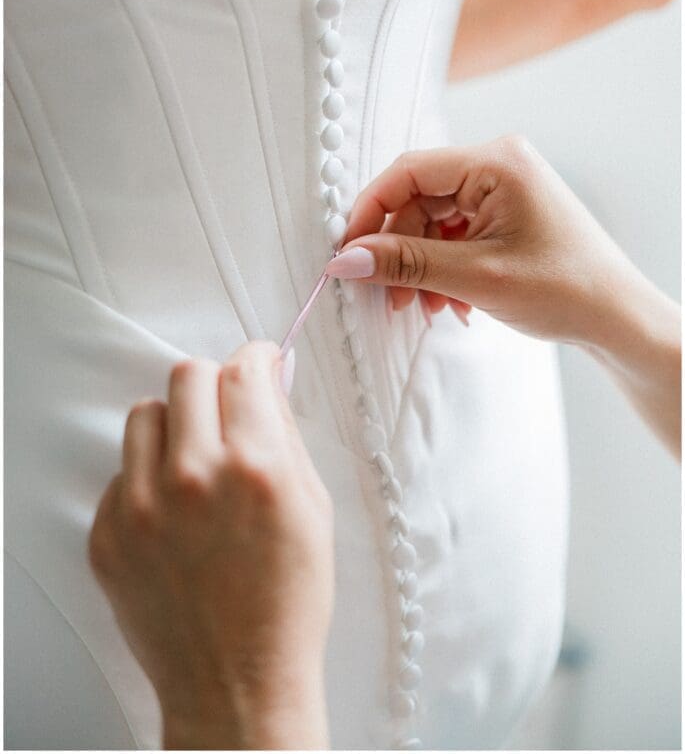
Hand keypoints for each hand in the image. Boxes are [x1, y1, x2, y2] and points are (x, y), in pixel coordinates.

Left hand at [88, 341, 332, 749]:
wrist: (239, 682)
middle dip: (214, 386)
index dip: (255, 359)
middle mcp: (194, 477)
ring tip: (194, 466)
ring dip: (175, 427)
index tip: (256, 365)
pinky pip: (122, 471)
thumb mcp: (312, 507)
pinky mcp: (109, 534)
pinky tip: (175, 515)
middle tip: (227, 414)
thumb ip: (286, 435)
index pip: (242, 369)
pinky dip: (147, 478)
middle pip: (188, 375)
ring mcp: (143, 506)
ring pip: (146, 414)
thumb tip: (267, 383)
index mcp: (256, 466)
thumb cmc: (288, 601)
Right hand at [326, 135, 651, 345]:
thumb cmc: (568, 289)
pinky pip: (454, 233)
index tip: (349, 252)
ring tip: (426, 307)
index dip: (372, 211)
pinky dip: (443, 267)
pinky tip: (450, 301)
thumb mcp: (476, 277)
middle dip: (400, 250)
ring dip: (421, 265)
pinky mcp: (505, 213)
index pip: (410, 171)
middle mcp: (499, 166)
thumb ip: (407, 264)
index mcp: (497, 162)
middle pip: (419, 199)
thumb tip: (348, 260)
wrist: (619, 318)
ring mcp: (503, 189)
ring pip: (434, 221)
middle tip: (388, 295)